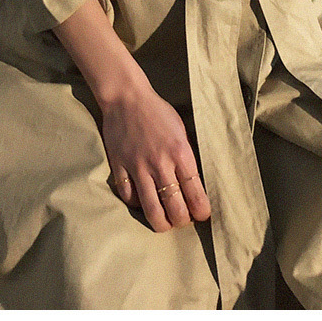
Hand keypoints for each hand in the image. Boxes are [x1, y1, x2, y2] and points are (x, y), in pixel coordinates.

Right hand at [99, 54, 211, 232]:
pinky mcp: (119, 168)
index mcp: (181, 153)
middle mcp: (161, 164)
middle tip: (183, 218)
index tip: (202, 215)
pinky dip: (137, 205)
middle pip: (176, 210)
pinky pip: (129, 199)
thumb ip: (186, 158)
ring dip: (162, 224)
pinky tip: (143, 201)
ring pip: (152, 212)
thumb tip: (194, 186)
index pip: (196, 195)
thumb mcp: (181, 131)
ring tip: (165, 222)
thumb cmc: (158, 112)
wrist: (126, 96)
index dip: (202, 212)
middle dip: (183, 221)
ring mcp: (138, 168)